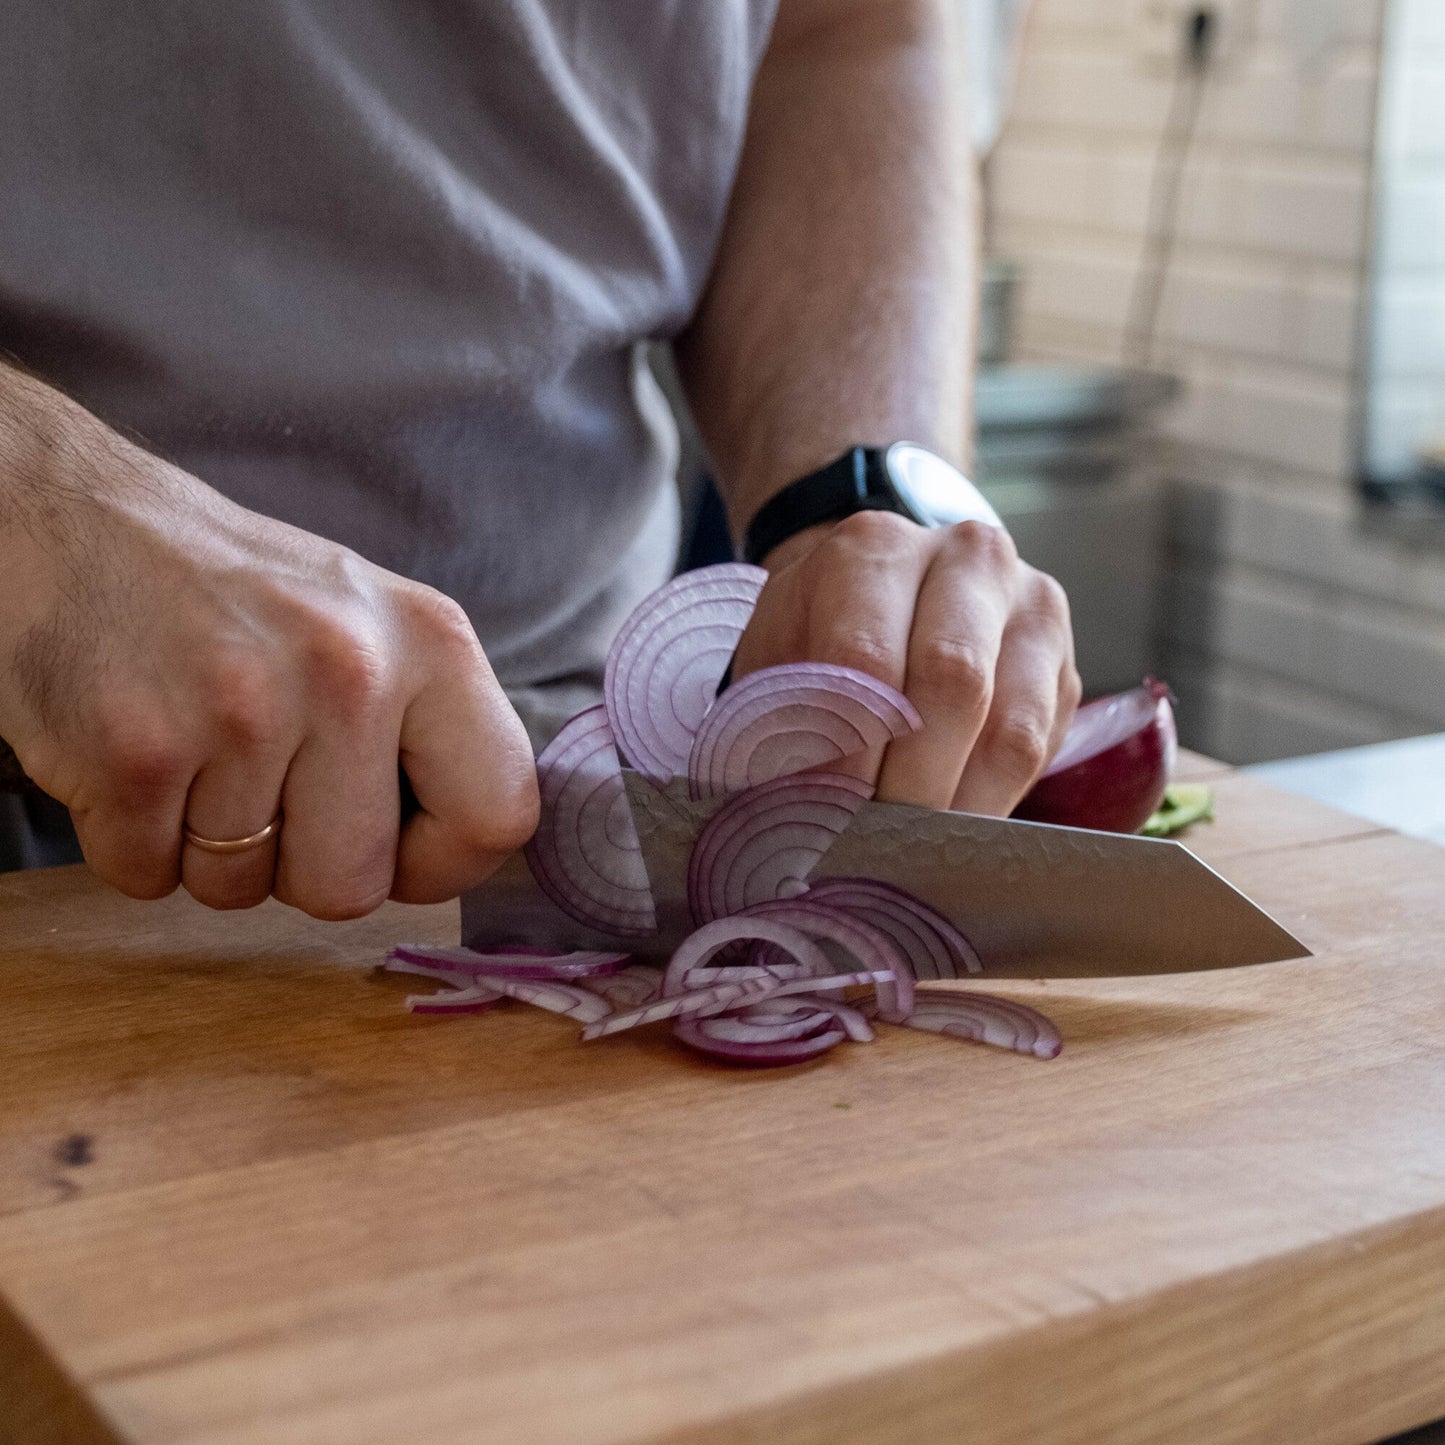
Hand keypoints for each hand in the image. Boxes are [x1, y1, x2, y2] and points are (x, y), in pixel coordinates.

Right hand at [0, 367, 537, 915]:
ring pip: (242, 892)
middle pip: (353, 885)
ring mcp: (241, 708)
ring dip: (208, 849)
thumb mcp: (373, 626)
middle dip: (299, 866)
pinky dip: (132, 841)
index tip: (397, 852)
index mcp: (433, 642)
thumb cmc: (238, 596)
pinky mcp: (135, 748)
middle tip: (261, 785)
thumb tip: (466, 848)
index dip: (446, 864)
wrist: (71, 518)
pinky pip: (148, 877)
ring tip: (193, 752)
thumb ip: (432, 730)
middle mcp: (349, 670)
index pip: (499, 815)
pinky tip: (137, 755)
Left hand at [732, 511, 1080, 814]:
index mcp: (875, 548)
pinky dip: (990, 802)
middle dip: (907, 782)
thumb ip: (785, 720)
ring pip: (1010, 726)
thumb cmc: (819, 637)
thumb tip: (798, 812)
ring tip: (910, 849)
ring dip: (955, 804)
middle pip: (952, 681)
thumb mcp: (779, 659)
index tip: (824, 814)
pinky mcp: (1065, 665)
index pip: (867, 655)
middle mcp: (966, 559)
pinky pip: (1039, 750)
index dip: (846, 749)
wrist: (881, 598)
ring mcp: (1030, 608)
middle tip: (872, 843)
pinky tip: (949, 828)